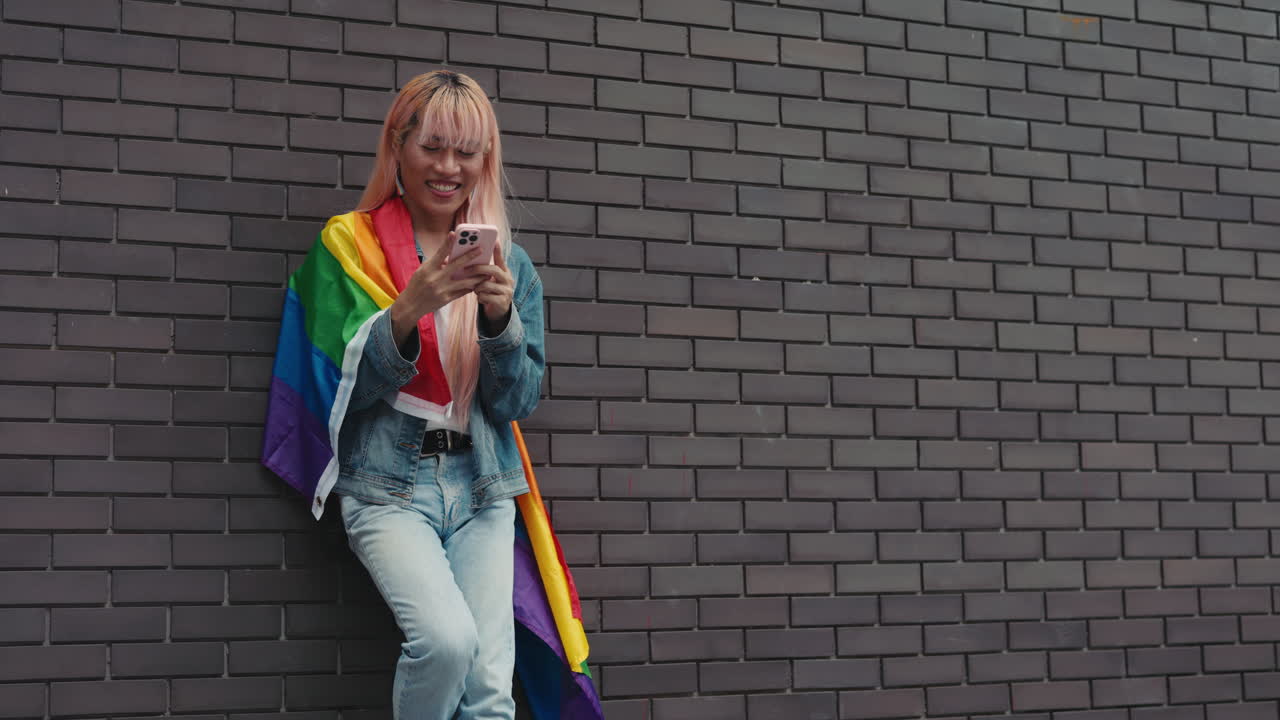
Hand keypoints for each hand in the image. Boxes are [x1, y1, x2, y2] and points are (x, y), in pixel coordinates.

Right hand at [389, 231, 486, 345]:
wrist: (411, 305)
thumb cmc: (417, 285)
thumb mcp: (422, 271)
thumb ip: (436, 263)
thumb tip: (451, 256)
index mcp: (428, 269)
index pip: (439, 253)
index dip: (447, 243)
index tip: (455, 233)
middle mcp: (435, 279)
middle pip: (456, 265)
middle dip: (470, 256)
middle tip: (481, 249)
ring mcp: (442, 290)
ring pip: (465, 281)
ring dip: (477, 276)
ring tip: (487, 271)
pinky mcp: (446, 299)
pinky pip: (462, 292)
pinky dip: (471, 286)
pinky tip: (479, 282)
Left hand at [473, 242, 514, 328]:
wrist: (498, 310)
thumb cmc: (490, 291)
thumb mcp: (490, 279)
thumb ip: (483, 270)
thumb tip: (466, 259)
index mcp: (504, 272)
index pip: (500, 259)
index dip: (498, 251)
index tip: (494, 241)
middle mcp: (508, 280)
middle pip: (493, 270)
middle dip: (478, 269)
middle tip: (465, 270)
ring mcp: (507, 291)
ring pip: (487, 284)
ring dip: (477, 287)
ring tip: (476, 290)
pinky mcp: (503, 302)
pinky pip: (485, 296)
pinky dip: (480, 297)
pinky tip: (480, 298)